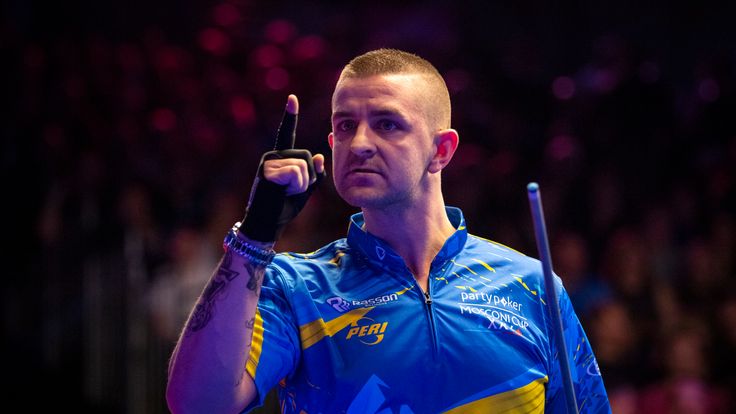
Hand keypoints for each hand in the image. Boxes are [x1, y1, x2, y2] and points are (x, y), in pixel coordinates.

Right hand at [240, 95, 325, 241]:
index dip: (290, 116)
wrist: (266, 223)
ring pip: (302, 166)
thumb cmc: (284, 207)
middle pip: (307, 156)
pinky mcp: (267, 170)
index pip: (287, 134)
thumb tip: (319, 155)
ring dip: (301, 184)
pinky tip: (281, 192)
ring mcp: (268, 162)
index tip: (292, 98)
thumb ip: (314, 173)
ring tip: (284, 192)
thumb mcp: (305, 189)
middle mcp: (273, 155)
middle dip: (307, 178)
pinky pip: (295, 173)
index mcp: (281, 158)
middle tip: (290, 191)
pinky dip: (295, 187)